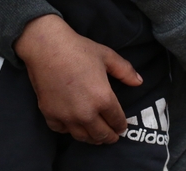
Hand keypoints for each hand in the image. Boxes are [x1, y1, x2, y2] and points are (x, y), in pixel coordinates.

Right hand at [14, 15, 142, 144]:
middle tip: (111, 136)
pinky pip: (62, 131)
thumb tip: (139, 82)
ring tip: (95, 135)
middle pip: (101, 135)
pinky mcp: (50, 115)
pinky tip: (73, 125)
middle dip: (109, 137)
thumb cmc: (78, 49)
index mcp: (103, 99)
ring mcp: (67, 116)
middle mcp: (86, 113)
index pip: (117, 121)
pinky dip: (69, 130)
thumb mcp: (107, 56)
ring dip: (92, 138)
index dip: (121, 126)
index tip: (122, 127)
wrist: (46, 47)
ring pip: (83, 138)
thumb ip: (125, 71)